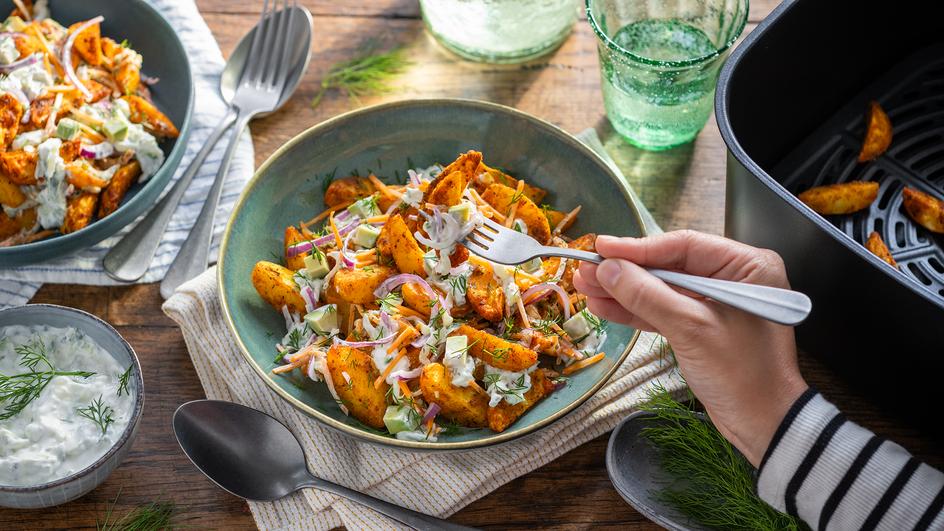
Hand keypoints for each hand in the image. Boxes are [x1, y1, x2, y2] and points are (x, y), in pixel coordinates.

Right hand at [573, 231, 807, 465]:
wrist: (764, 425)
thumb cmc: (742, 374)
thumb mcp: (691, 329)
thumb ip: (647, 295)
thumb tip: (607, 268)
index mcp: (746, 266)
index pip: (684, 246)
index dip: (638, 247)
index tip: (602, 246)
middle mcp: (732, 278)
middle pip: (669, 266)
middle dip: (626, 270)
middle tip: (586, 268)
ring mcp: (715, 303)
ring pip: (661, 289)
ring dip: (623, 290)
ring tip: (585, 286)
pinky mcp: (701, 327)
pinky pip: (664, 311)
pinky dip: (635, 311)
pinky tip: (604, 305)